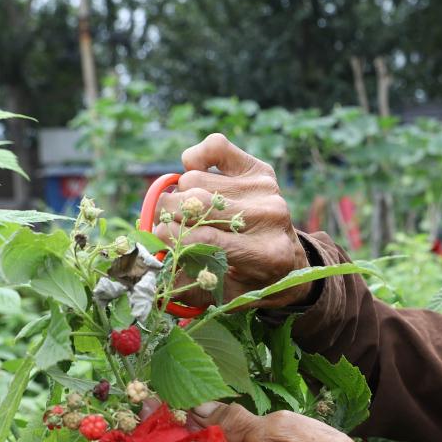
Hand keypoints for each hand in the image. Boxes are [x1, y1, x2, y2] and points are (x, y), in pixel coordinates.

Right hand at [153, 134, 311, 307]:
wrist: (288, 260)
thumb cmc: (249, 279)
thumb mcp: (224, 294)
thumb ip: (190, 284)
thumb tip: (153, 263)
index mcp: (266, 255)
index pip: (204, 237)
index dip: (171, 237)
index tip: (156, 239)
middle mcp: (271, 217)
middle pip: (196, 203)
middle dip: (169, 214)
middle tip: (167, 224)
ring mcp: (267, 189)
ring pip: (195, 179)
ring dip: (181, 194)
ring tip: (191, 211)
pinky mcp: (260, 169)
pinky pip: (215, 147)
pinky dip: (195, 159)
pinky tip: (197, 177)